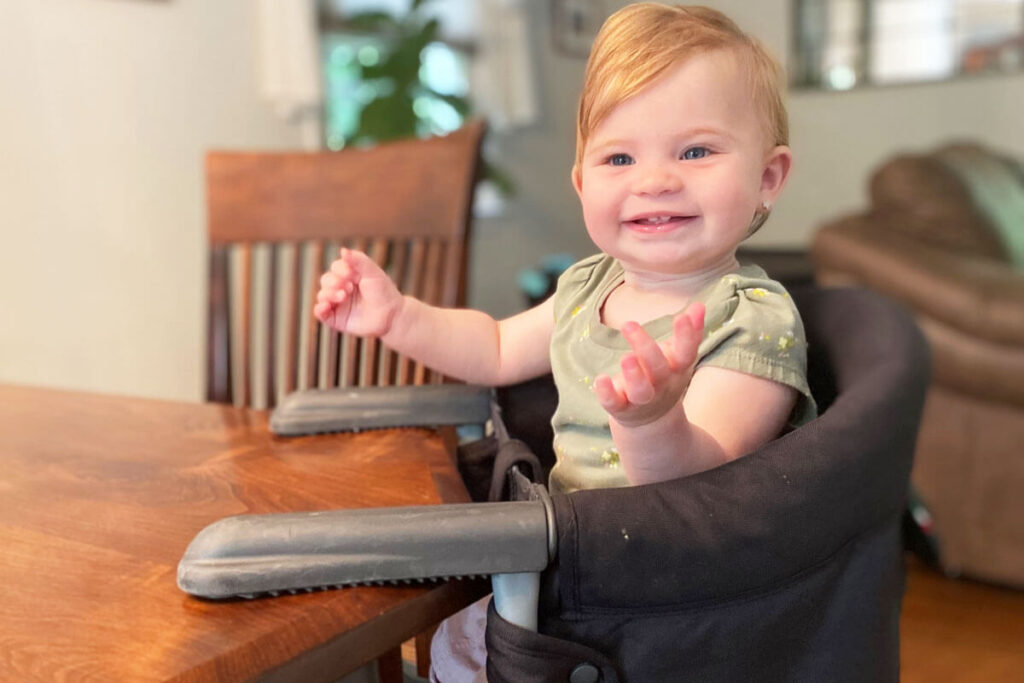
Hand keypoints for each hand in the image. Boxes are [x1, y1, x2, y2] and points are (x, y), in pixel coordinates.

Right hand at [313, 248, 402, 337]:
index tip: (352, 275)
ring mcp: (338, 304)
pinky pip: (320, 313)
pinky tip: (325, 306)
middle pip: (326, 280)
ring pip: (322, 295)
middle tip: (349, 288)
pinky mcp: (336, 318)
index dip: (341, 270)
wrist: (392, 316)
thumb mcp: (373, 272)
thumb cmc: (384, 292)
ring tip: (343, 296)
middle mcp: (342, 288)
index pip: (336, 268)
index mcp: (350, 276)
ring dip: (329, 294)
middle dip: (334, 282)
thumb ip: (358, 260)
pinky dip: (319, 308)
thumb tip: (342, 250)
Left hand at [593, 303, 704, 427]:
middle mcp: (661, 385)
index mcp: (677, 370)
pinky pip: (614, 403)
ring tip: (626, 357)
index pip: (687, 353)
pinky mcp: (621, 406)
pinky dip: (606, 393)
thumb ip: (689, 333)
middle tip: (629, 324)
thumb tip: (699, 305)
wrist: (652, 419)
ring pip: (641, 391)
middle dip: (646, 348)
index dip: (687, 336)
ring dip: (634, 375)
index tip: (682, 316)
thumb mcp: (679, 357)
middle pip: (658, 369)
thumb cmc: (664, 376)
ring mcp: (641, 399)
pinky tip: (600, 379)